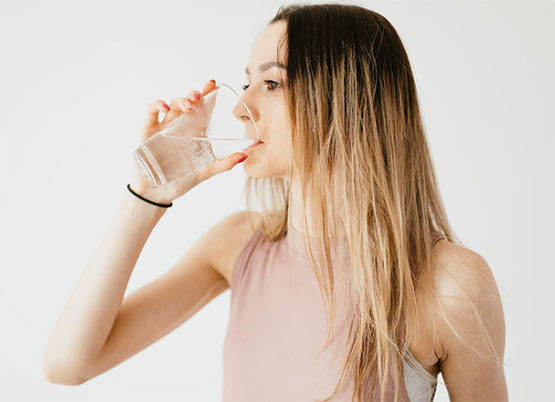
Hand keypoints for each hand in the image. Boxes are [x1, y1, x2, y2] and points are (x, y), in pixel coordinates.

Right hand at [129, 79, 247, 204]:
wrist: (157, 194)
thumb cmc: (180, 181)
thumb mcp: (205, 171)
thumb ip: (223, 164)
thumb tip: (245, 156)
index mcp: (194, 131)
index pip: (202, 108)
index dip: (208, 94)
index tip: (214, 84)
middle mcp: (179, 126)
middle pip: (187, 102)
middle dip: (195, 94)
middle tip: (201, 94)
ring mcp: (163, 127)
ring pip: (171, 104)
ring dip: (180, 100)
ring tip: (189, 104)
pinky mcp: (147, 131)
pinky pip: (151, 112)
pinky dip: (157, 105)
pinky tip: (166, 108)